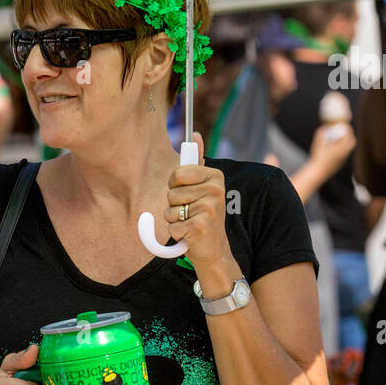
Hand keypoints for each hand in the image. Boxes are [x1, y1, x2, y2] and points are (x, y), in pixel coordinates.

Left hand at [164, 132, 232, 272]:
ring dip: (174, 220)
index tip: (188, 194)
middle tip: (191, 212)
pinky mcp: (200, 226)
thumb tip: (195, 134)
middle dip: (175, 205)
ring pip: (170, 210)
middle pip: (172, 193)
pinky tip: (191, 235)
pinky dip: (176, 233)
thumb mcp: (202, 187)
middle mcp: (215, 190)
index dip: (175, 186)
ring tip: (191, 223)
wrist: (214, 250)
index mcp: (215, 177)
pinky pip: (171, 226)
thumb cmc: (203, 217)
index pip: (178, 173)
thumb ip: (197, 162)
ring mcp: (209, 208)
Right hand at [309, 122, 355, 176]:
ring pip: (347, 149)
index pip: (349, 137)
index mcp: (341, 149)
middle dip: (348, 136)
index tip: (345, 125)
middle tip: (343, 131)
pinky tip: (332, 149)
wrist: (317, 173)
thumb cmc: (317, 158)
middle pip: (351, 143)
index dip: (348, 130)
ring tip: (336, 140)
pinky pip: (342, 155)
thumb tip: (324, 127)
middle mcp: (344, 155)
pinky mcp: (339, 165)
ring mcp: (342, 160)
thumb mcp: (318, 144)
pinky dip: (340, 150)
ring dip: (344, 143)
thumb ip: (321, 134)